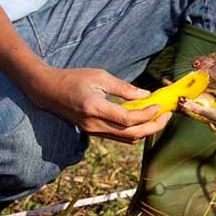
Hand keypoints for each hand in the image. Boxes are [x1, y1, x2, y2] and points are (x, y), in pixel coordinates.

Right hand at [29, 66, 172, 143]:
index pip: (127, 119)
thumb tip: (146, 95)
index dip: (147, 115)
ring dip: (146, 130)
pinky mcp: (93, 132)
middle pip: (131, 134)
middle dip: (153, 127)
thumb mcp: (100, 77)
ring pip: (126, 139)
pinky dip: (134, 131)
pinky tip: (143, 118)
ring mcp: (93, 131)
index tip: (160, 106)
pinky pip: (118, 137)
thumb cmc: (74, 79)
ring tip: (159, 117)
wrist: (48, 91)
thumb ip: (123, 88)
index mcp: (95, 108)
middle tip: (167, 115)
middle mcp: (94, 124)